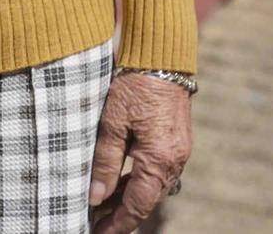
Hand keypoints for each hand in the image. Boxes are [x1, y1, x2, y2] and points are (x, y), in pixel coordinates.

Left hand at [88, 71, 191, 232]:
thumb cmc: (134, 86)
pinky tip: (120, 181)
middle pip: (147, 200)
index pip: (137, 206)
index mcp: (159, 160)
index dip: (117, 224)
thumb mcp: (112, 123)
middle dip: (121, 214)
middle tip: (94, 222)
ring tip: (102, 205)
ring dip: (129, 198)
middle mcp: (174, 161)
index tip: (98, 233)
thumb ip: (105, 162)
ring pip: (153, 186)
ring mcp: (178, 151)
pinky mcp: (176, 141)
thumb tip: (96, 197)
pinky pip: (158, 170)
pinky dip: (139, 180)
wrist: (162, 57)